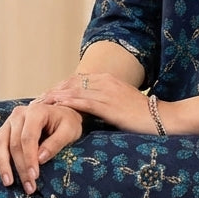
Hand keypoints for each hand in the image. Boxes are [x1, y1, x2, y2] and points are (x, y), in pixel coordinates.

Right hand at [0, 100, 82, 193]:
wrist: (62, 114)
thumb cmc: (68, 123)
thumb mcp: (70, 131)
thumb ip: (56, 143)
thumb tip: (40, 159)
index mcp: (36, 112)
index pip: (28, 138)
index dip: (29, 159)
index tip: (34, 177)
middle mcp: (19, 114)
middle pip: (14, 144)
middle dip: (20, 167)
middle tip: (29, 187)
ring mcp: (9, 121)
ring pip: (0, 144)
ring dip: (3, 165)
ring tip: (9, 183)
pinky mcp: (4, 128)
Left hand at [42, 72, 157, 134]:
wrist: (161, 118)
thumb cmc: (143, 114)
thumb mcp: (123, 102)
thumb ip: (108, 101)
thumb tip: (94, 109)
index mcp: (108, 79)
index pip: (77, 80)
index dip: (60, 87)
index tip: (47, 95)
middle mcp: (105, 81)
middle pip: (71, 83)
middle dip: (53, 91)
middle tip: (37, 101)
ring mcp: (106, 92)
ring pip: (74, 91)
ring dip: (55, 97)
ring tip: (39, 104)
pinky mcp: (108, 105)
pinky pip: (83, 102)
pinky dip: (67, 103)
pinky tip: (55, 108)